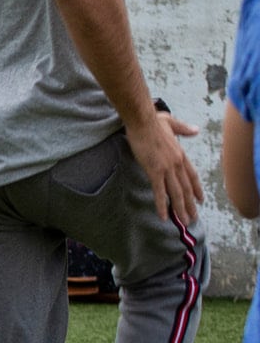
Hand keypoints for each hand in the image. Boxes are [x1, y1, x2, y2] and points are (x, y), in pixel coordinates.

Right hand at [125, 110, 202, 227]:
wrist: (142, 120)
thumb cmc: (153, 120)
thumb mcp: (172, 123)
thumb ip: (184, 129)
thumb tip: (196, 130)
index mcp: (181, 154)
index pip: (192, 175)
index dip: (197, 189)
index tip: (200, 200)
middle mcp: (177, 163)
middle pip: (186, 188)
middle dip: (190, 205)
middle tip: (193, 218)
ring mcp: (167, 168)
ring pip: (176, 193)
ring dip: (180, 209)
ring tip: (184, 221)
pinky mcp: (154, 171)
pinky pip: (160, 192)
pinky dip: (162, 205)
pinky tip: (164, 217)